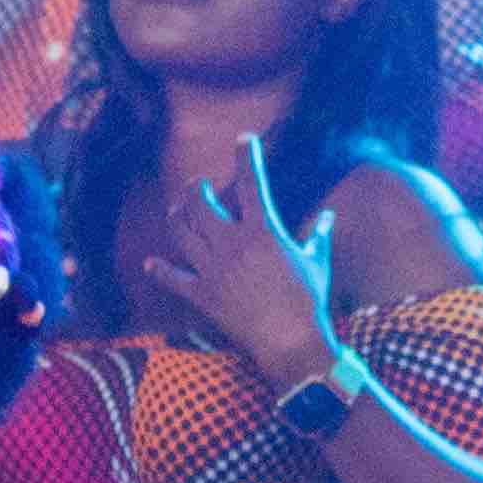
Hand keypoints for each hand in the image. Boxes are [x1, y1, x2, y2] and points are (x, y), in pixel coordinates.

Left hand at [136, 130, 345, 387]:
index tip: (243, 140)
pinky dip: (160, 270)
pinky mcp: (202, 295)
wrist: (292, 343)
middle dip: (196, 189)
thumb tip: (330, 217)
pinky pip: (173, 278)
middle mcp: (232, 245)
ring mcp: (213, 269)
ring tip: (179, 211)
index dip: (246, 156)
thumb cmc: (310, 301)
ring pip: (180, 232)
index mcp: (263, 231)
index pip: (251, 182)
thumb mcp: (318, 262)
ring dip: (177, 217)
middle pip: (199, 203)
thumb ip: (320, 235)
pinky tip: (152, 264)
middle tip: (198, 187)